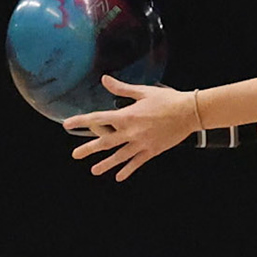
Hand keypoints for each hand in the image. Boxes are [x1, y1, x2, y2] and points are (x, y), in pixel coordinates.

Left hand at [64, 76, 200, 180]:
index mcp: (127, 116)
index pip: (98, 119)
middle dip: (88, 149)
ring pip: (119, 156)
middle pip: (105, 142)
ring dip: (106, 164)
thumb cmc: (167, 100)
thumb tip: (104, 80)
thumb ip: (121, 88)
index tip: (68, 124)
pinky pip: (136, 162)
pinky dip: (127, 169)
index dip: (81, 121)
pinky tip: (119, 176)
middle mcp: (131, 132)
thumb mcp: (143, 92)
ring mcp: (141, 143)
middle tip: (75, 155)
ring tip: (94, 171)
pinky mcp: (152, 150)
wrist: (189, 112)